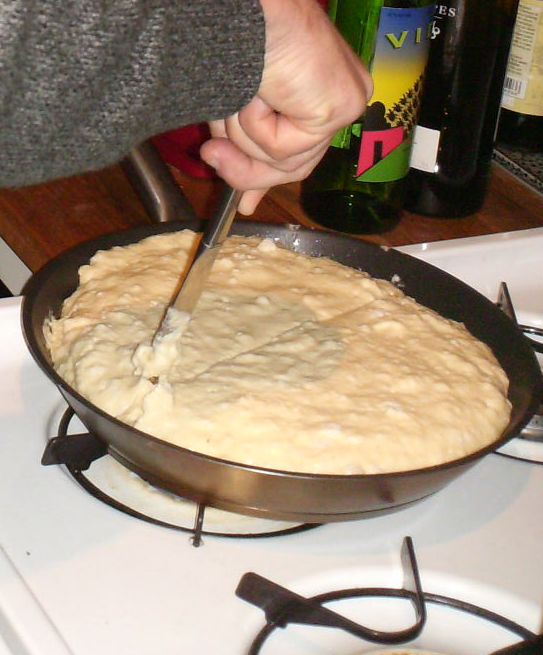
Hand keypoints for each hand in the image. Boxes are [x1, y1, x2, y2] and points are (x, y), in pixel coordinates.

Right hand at [199, 0, 371, 214]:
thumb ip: (241, 151)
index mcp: (318, 91)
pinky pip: (287, 147)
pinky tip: (261, 90)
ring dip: (246, 137)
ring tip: (235, 98)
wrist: (240, 11)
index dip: (266, 179)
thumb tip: (240, 196)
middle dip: (247, 168)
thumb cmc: (232, 44)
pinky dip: (258, 125)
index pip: (299, 152)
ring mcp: (344, 103)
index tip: (246, 205)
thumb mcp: (233, 111)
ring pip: (288, 161)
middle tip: (212, 156)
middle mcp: (338, 97)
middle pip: (294, 166)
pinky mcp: (340, 106)